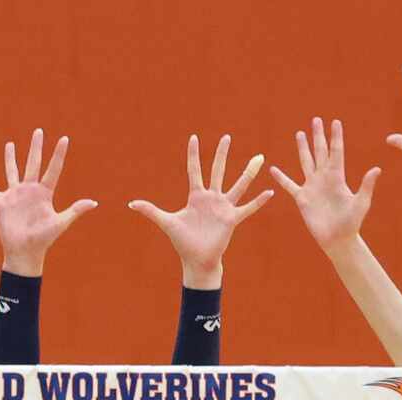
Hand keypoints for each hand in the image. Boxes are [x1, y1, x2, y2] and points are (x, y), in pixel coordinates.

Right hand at [0, 129, 96, 275]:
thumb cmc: (43, 240)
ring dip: (10, 158)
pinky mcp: (1, 203)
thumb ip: (75, 210)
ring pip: (12, 171)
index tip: (64, 139)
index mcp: (44, 193)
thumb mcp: (60, 223)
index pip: (53, 169)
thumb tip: (94, 203)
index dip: (59, 154)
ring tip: (10, 144)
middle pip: (33, 163)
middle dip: (36, 147)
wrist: (24, 253)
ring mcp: (15, 195)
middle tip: (38, 131)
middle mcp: (30, 190)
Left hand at [129, 134, 271, 288]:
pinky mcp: (232, 219)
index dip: (194, 154)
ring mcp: (223, 207)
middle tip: (227, 137)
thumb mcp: (166, 222)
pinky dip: (258, 202)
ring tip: (259, 158)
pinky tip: (270, 193)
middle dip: (222, 154)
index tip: (194, 137)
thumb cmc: (183, 242)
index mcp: (196, 196)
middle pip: (218, 170)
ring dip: (248, 172)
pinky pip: (247, 208)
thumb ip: (151, 211)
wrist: (196, 260)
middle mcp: (211, 198)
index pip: (194, 170)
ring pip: (238, 185)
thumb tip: (131, 204)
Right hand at [271, 118, 379, 256]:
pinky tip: (274, 169)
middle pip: (320, 151)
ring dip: (303, 148)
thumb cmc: (352, 223)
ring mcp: (312, 187)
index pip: (336, 151)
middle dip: (318, 136)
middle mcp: (324, 178)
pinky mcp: (302, 199)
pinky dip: (282, 178)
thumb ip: (366, 185)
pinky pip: (290, 185)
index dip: (335, 137)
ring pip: (306, 162)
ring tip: (299, 134)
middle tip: (316, 120)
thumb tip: (376, 169)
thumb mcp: (361, 203)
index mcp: (337, 177)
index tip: (335, 121)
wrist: (337, 239)